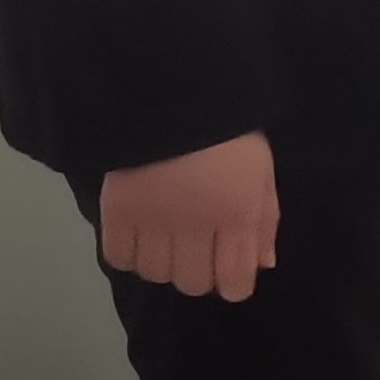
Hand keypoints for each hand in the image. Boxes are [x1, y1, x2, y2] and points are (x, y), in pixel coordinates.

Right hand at [100, 132, 278, 300]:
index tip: (230, 275)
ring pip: (156, 274)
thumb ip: (263, 220)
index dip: (234, 285)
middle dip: (199, 273)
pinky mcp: (116, 211)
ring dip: (163, 263)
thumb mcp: (261, 170)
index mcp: (237, 213)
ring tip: (165, 237)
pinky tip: (139, 235)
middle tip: (196, 249)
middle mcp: (195, 225)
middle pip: (193, 283)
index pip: (235, 280)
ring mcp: (153, 220)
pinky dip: (129, 253)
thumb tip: (262, 265)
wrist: (173, 94)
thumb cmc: (228, 131)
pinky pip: (119, 257)